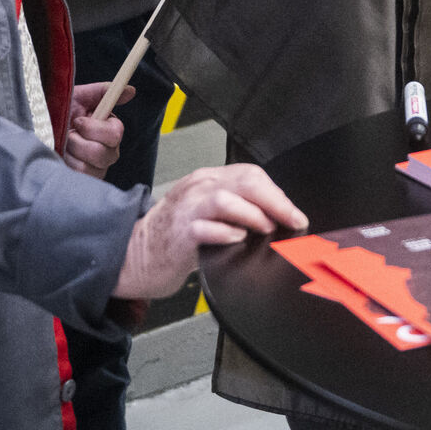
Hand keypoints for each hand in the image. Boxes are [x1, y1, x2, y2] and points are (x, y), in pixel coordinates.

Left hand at [62, 81, 128, 176]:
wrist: (39, 127)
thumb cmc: (61, 111)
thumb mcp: (80, 97)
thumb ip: (104, 91)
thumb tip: (131, 91)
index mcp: (110, 131)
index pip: (116, 134)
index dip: (94, 128)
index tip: (78, 121)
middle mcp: (108, 151)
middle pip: (104, 154)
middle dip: (80, 142)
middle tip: (69, 134)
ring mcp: (97, 168)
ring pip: (89, 167)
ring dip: (71, 152)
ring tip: (64, 144)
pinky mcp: (84, 180)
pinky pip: (79, 176)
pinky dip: (67, 164)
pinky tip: (63, 156)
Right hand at [114, 164, 307, 298]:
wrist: (135, 254)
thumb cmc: (173, 236)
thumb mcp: (205, 212)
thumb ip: (235, 208)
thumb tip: (276, 218)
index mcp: (207, 180)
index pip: (251, 175)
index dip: (277, 194)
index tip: (295, 214)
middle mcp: (198, 189)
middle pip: (245, 182)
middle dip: (276, 202)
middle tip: (292, 221)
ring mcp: (187, 210)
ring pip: (226, 200)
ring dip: (253, 215)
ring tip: (264, 230)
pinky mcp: (179, 234)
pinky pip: (206, 229)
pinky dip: (226, 234)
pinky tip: (237, 240)